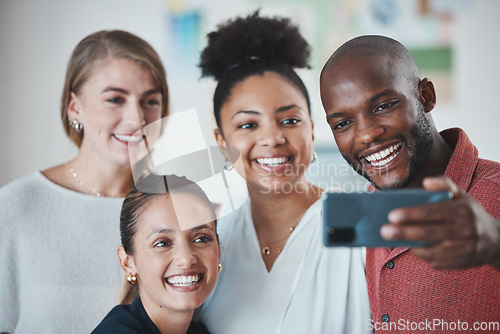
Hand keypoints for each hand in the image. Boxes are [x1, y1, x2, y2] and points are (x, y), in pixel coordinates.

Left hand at [380, 177, 499, 269]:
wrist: (496, 240)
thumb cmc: (470, 214)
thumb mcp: (463, 196)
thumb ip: (445, 185)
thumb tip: (426, 181)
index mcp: (462, 210)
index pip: (432, 212)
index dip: (411, 214)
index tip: (391, 215)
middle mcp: (465, 229)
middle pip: (428, 232)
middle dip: (403, 232)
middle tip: (384, 231)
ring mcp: (465, 248)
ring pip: (432, 250)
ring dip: (410, 245)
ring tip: (394, 240)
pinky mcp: (463, 262)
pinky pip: (438, 262)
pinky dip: (423, 256)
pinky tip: (413, 249)